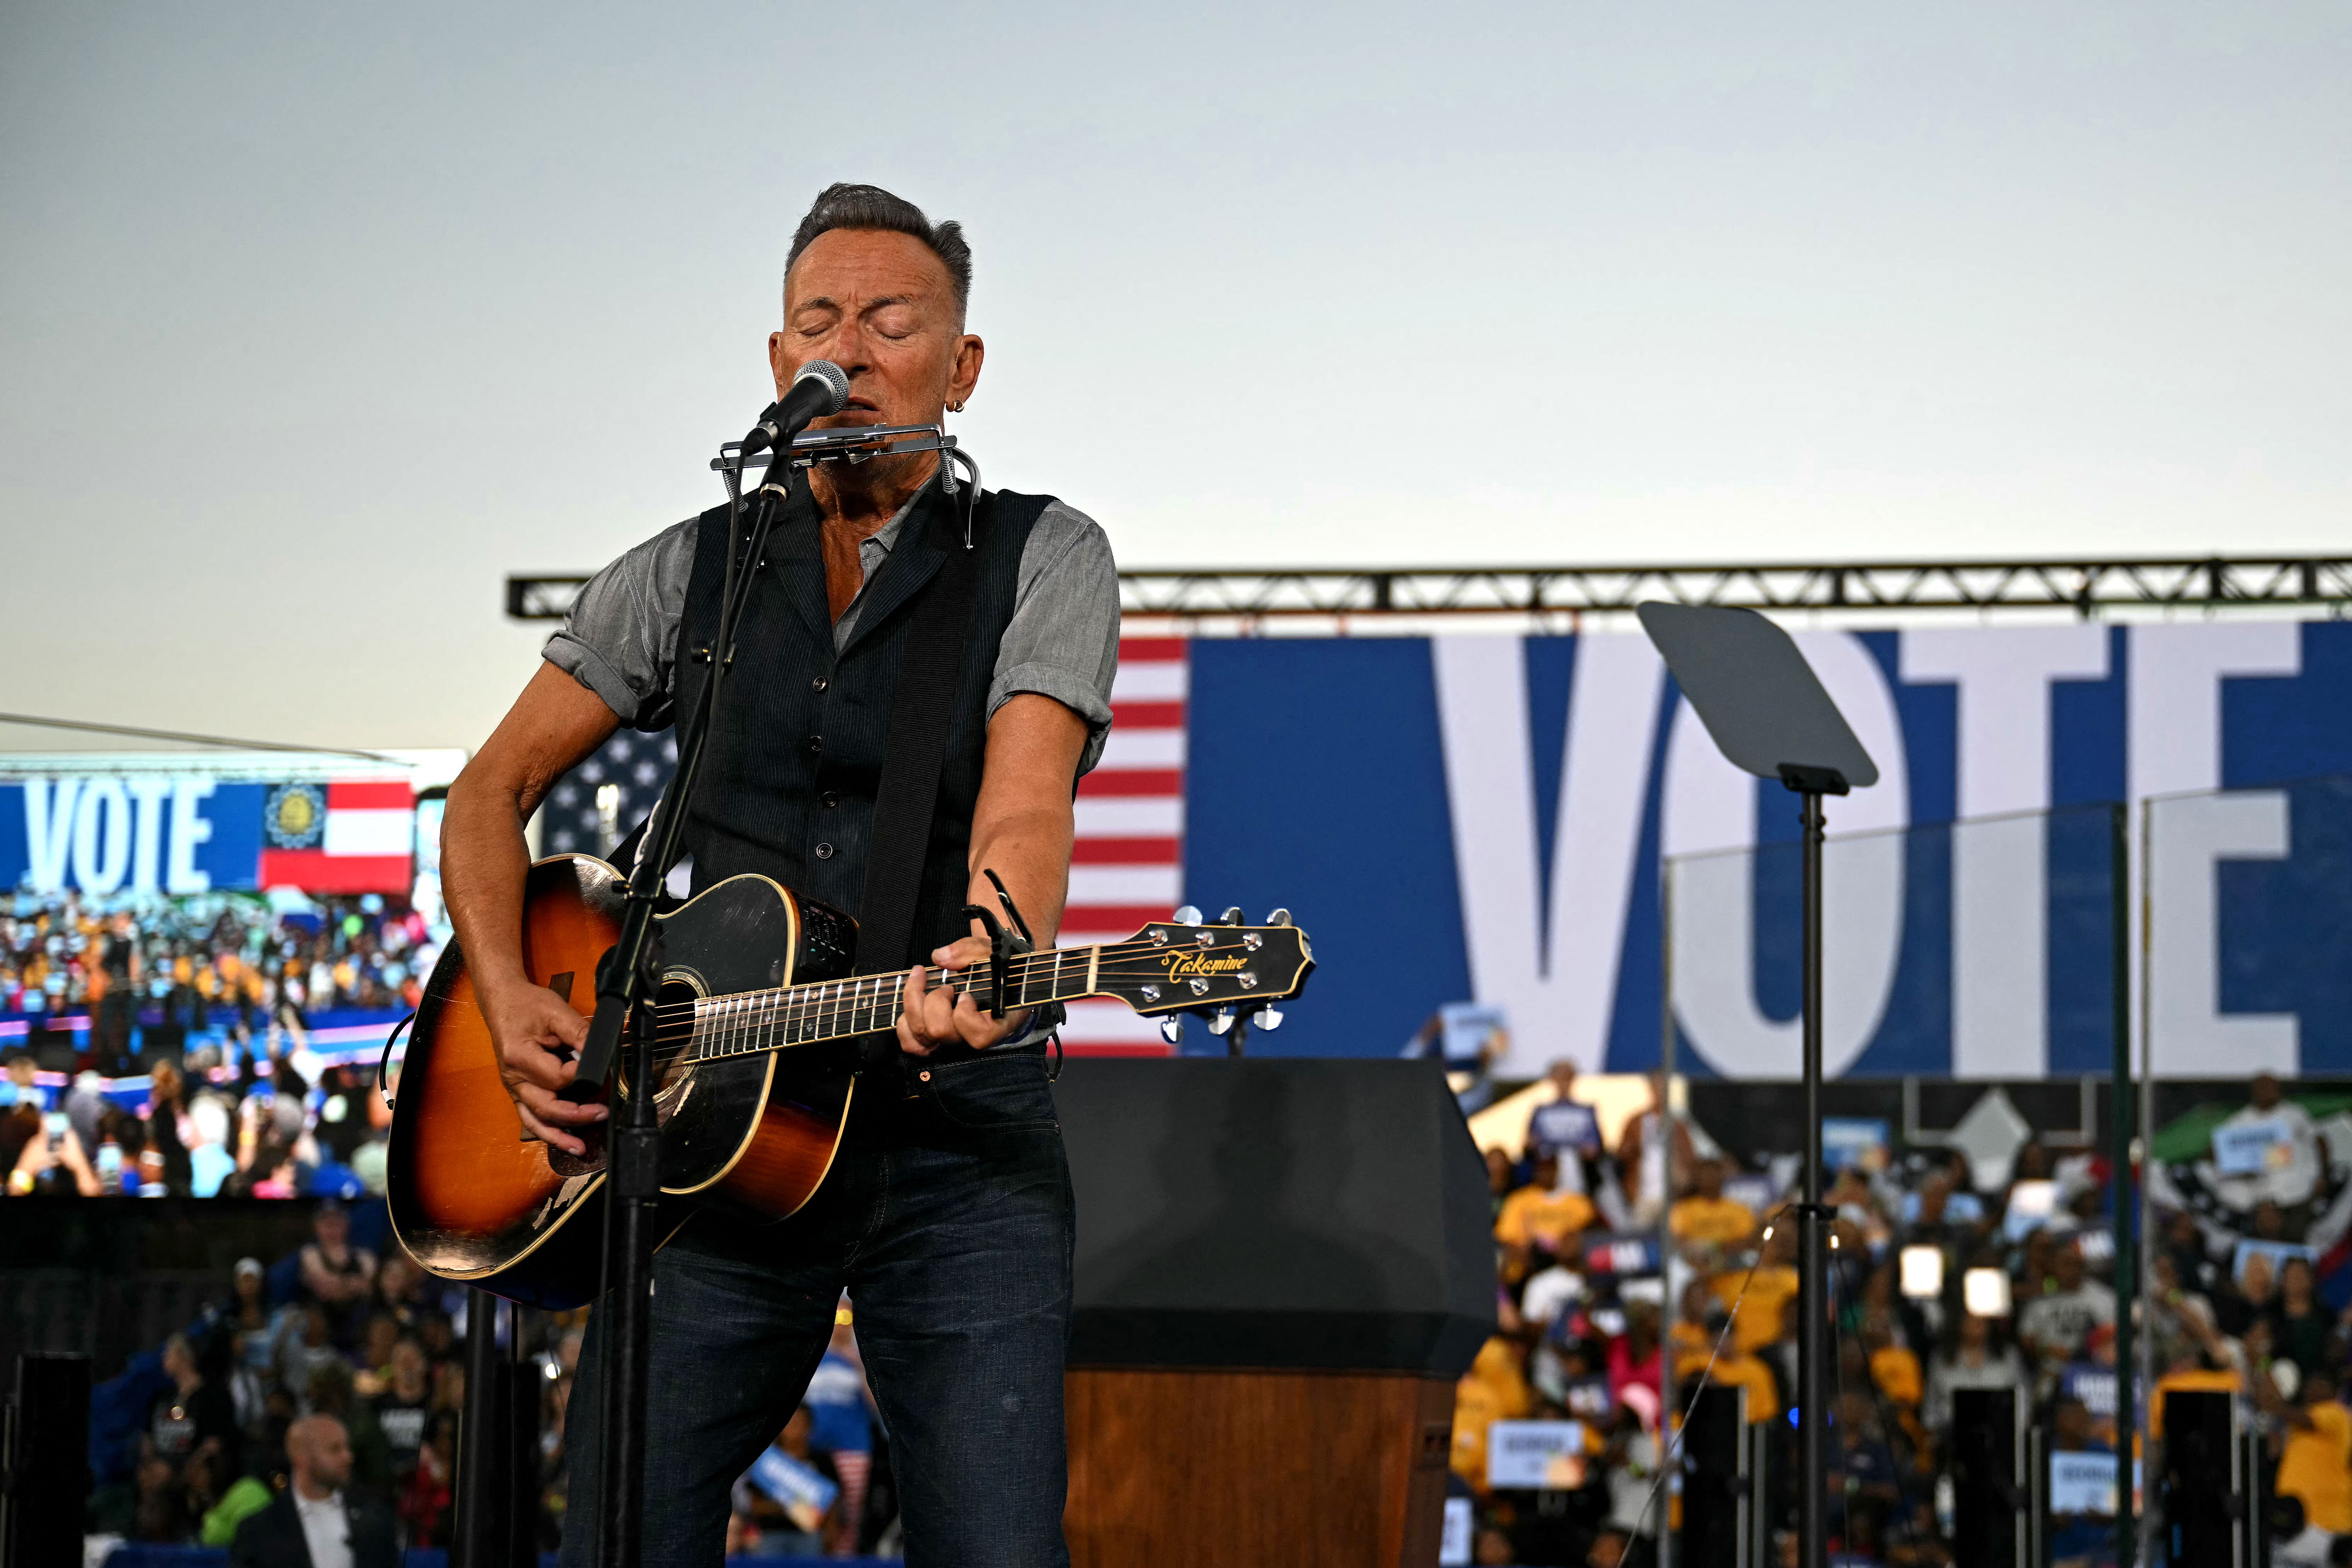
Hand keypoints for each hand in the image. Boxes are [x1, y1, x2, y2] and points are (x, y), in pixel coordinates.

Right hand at [480, 975, 605, 1154]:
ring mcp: (515, 1088)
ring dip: (560, 1136)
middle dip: (577, 1114)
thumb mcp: (556, 1012)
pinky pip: (532, 1118)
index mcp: (519, 1056)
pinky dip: (548, 1132)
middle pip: (547, 1106)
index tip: (598, 1067)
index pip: (557, 1077)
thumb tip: (602, 1053)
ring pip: (536, 1120)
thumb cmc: (527, 1006)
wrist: (503, 1003)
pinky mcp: (519, 1092)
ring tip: (582, 1148)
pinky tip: (566, 1142)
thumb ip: (580, 1033)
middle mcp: (513, 1078)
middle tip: (602, 1113)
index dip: (581, 1075)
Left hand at [895, 936, 1030, 1056]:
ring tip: (924, 986)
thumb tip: (939, 957)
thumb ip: (970, 951)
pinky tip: (913, 1003)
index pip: (977, 1036)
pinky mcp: (933, 1044)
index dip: (965, 1014)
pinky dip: (904, 1024)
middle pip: (939, 1031)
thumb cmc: (996, 969)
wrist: (994, 981)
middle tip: (947, 986)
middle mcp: (971, 1042)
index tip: (965, 993)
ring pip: (920, 1035)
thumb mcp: (990, 952)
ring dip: (914, 1004)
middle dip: (935, 1000)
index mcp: (996, 1025)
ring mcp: (950, 1045)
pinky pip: (911, 1044)